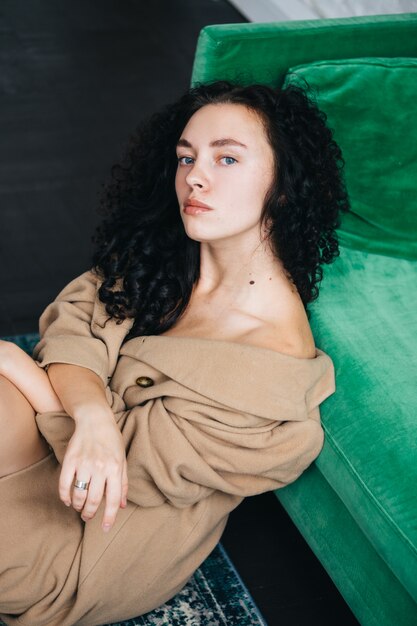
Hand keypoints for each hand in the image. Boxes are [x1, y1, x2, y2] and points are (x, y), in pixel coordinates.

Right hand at [59, 409, 127, 531]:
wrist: (95, 419)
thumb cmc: (111, 440)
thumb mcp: (122, 459)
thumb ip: (123, 483)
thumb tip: (122, 505)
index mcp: (115, 468)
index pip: (112, 499)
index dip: (109, 517)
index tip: (105, 528)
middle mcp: (100, 467)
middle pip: (93, 500)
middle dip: (90, 514)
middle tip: (88, 517)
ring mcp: (84, 463)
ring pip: (79, 495)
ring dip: (78, 506)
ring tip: (79, 508)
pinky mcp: (70, 460)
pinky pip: (64, 484)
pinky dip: (65, 496)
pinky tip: (68, 500)